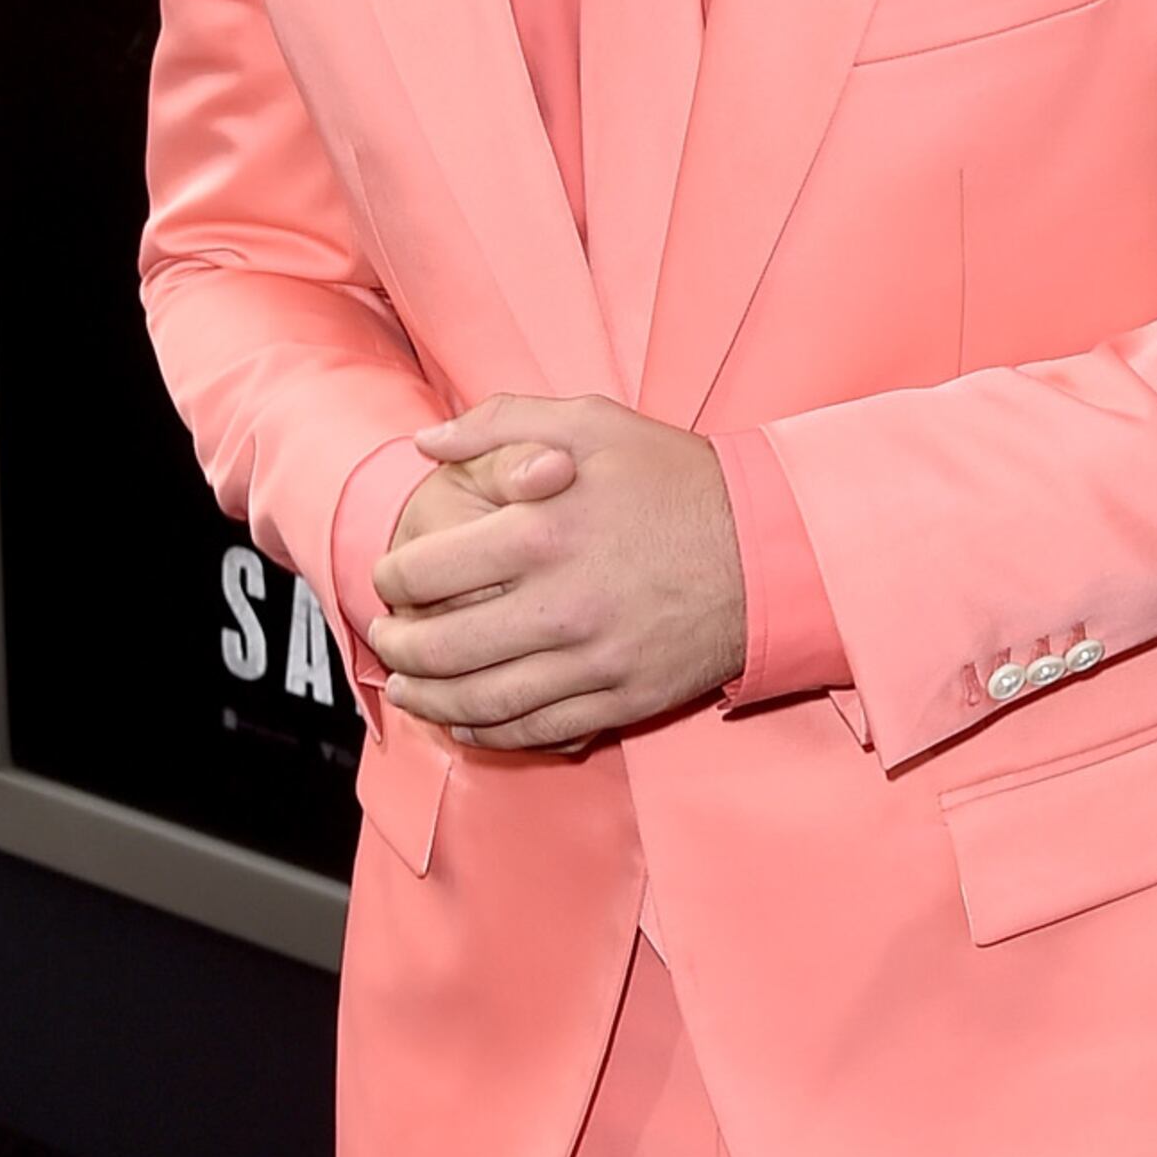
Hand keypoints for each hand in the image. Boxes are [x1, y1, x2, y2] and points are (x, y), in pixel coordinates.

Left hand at [370, 391, 746, 748]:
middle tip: (384, 636)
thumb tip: (427, 444)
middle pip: (441, 646)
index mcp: (542, 531)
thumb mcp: (593, 422)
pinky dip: (486, 734)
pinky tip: (464, 721)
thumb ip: (500, 423)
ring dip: (428, 698)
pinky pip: (534, 731)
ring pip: (479, 702)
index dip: (392, 578)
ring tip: (406, 685)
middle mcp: (560, 604)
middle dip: (397, 645)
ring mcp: (591, 661)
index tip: (388, 578)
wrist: (772, 549)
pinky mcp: (620, 700)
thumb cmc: (679, 481)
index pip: (427, 570)